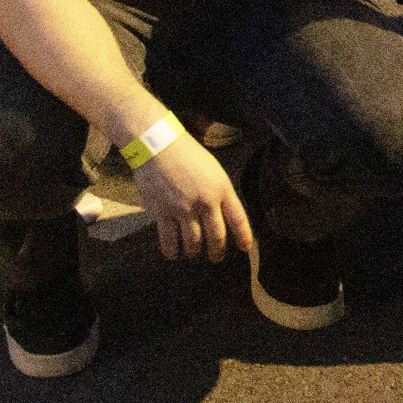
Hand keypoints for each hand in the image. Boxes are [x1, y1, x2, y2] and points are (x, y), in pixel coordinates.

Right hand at [132, 134, 252, 262]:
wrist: (158, 145)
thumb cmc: (187, 155)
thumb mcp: (213, 170)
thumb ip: (219, 193)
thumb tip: (222, 216)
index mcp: (221, 188)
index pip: (238, 218)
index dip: (244, 236)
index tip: (245, 248)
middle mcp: (205, 201)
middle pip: (216, 236)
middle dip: (217, 251)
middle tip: (216, 257)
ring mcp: (183, 208)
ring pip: (193, 243)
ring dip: (194, 252)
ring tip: (193, 252)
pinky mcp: (163, 213)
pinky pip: (169, 241)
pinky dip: (172, 251)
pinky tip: (174, 253)